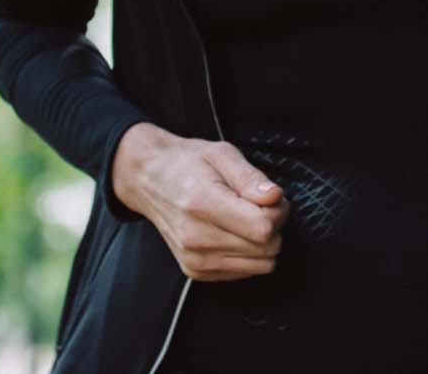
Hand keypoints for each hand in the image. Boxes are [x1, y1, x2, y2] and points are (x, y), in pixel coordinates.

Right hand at [111, 123, 289, 280]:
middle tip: (260, 204)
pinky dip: (249, 254)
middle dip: (274, 225)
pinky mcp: (195, 271)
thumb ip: (250, 177)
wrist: (149, 179)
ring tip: (247, 217)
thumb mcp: (222, 154)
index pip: (263, 228)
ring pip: (261, 265)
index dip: (278, 211)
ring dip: (264, 242)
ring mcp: (194, 259)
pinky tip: (235, 231)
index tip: (271, 197)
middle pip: (266, 249)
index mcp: (203, 204)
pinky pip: (245, 272)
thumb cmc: (188, 163)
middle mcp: (196, 238)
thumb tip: (274, 197)